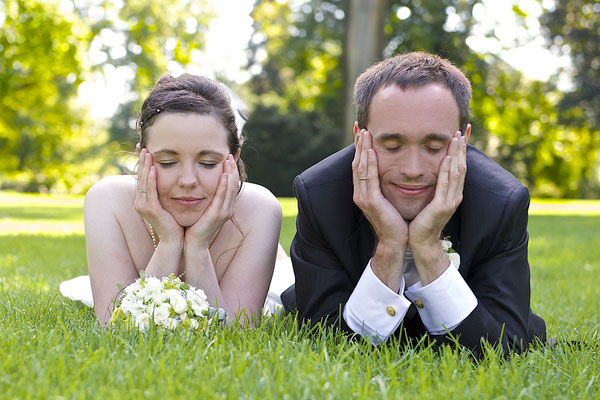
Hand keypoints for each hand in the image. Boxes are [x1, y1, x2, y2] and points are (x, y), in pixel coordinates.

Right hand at [134, 149, 183, 246]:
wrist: (174, 240)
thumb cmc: (173, 222)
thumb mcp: (166, 204)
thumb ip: (164, 193)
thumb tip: (168, 180)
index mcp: (143, 200)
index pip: (142, 179)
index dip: (143, 165)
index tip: (145, 151)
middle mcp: (140, 202)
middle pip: (140, 178)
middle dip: (142, 162)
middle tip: (144, 147)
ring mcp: (143, 206)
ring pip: (144, 182)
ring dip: (146, 167)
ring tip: (148, 154)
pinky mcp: (151, 210)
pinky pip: (150, 191)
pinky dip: (151, 179)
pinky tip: (153, 169)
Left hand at [185, 154, 239, 248]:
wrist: (193, 243)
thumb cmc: (195, 227)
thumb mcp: (203, 210)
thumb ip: (206, 200)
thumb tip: (203, 187)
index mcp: (225, 207)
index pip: (231, 186)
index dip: (232, 172)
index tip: (228, 159)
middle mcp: (228, 209)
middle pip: (234, 185)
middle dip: (232, 169)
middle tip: (230, 155)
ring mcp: (224, 212)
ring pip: (231, 189)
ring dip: (230, 173)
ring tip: (228, 160)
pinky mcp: (218, 214)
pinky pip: (223, 196)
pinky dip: (225, 185)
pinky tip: (224, 175)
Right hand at [352, 129, 406, 289]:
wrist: (395, 240)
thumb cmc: (394, 221)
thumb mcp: (387, 200)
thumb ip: (383, 187)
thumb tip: (388, 173)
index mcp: (363, 192)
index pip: (360, 166)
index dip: (360, 149)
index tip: (362, 133)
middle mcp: (360, 193)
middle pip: (357, 163)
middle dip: (358, 145)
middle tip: (360, 127)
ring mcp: (363, 197)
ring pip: (360, 168)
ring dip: (362, 150)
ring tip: (364, 134)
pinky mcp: (371, 202)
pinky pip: (369, 179)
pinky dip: (369, 164)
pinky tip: (371, 152)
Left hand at [408, 131, 466, 283]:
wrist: (421, 242)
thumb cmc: (422, 221)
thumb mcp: (430, 200)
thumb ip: (434, 187)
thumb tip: (432, 173)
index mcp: (452, 193)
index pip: (459, 167)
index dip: (460, 151)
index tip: (461, 135)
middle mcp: (455, 195)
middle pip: (461, 166)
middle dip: (461, 148)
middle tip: (462, 130)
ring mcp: (450, 201)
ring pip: (457, 172)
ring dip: (457, 154)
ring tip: (457, 138)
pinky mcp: (441, 207)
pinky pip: (445, 185)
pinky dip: (447, 171)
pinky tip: (447, 158)